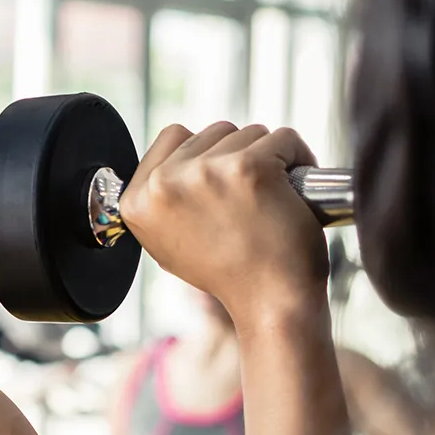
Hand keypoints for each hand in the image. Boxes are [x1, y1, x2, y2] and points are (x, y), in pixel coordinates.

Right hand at [118, 123, 327, 326]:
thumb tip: (174, 163)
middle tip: (251, 196)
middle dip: (238, 156)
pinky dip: (298, 157)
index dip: (204, 155)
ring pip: (248, 133)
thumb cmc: (230, 274)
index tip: (221, 185)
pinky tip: (295, 189)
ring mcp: (204, 172)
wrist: (268, 302)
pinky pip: (283, 137)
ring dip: (268, 156)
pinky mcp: (248, 167)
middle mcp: (163, 184)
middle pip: (212, 132)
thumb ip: (163, 199)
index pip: (172, 137)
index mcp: (136, 202)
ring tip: (272, 197)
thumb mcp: (168, 240)